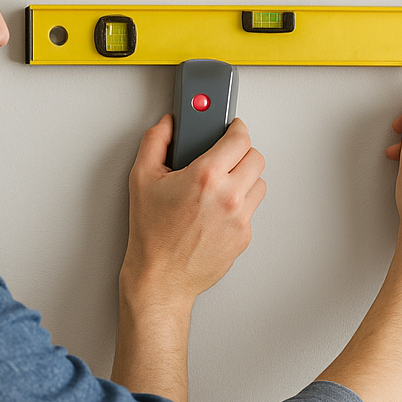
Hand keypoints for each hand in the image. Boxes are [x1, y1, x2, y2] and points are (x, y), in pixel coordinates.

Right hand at [119, 114, 266, 306]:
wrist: (161, 277)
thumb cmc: (151, 234)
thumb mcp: (142, 179)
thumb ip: (155, 142)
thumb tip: (169, 124)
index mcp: (206, 177)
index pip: (240, 138)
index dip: (236, 129)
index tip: (232, 128)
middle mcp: (229, 196)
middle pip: (256, 158)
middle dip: (241, 153)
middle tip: (226, 157)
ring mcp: (240, 218)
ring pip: (259, 183)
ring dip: (244, 179)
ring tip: (221, 185)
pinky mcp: (244, 235)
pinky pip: (252, 209)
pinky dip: (240, 205)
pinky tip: (218, 209)